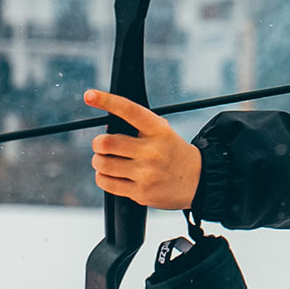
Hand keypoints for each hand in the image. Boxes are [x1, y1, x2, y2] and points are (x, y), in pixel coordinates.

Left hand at [85, 89, 202, 209]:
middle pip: (106, 143)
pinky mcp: (140, 192)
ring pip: (102, 164)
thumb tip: (104, 130)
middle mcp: (152, 151)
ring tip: (107, 161)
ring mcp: (146, 173)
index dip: (107, 101)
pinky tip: (112, 174)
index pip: (129, 110)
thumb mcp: (162, 132)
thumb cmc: (172, 152)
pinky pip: (106, 183)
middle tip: (101, 145)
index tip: (90, 95)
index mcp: (158, 130)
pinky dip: (102, 177)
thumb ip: (137, 128)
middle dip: (98, 143)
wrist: (199, 180)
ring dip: (99, 161)